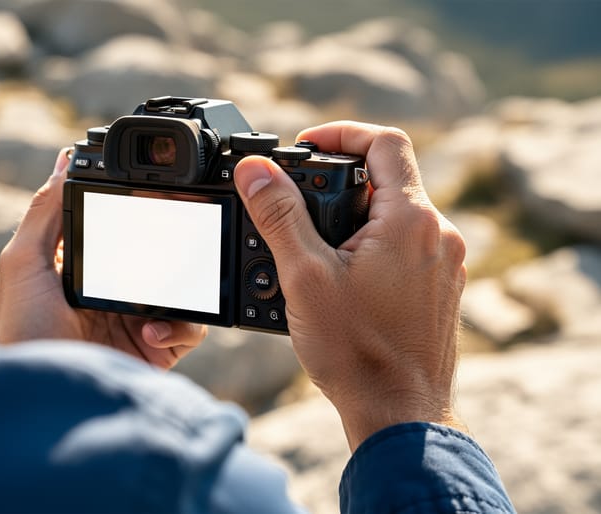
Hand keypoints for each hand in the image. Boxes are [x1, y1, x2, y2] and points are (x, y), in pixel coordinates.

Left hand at [0, 149, 206, 368]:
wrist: (40, 397)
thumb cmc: (19, 331)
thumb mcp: (23, 263)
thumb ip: (45, 211)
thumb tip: (64, 161)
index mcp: (87, 262)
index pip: (123, 226)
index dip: (141, 209)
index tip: (160, 192)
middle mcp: (117, 287)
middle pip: (161, 253)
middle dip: (176, 245)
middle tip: (182, 236)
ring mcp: (139, 318)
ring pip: (184, 288)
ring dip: (181, 290)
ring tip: (154, 306)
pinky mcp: (158, 348)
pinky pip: (190, 328)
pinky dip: (180, 327)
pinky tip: (151, 333)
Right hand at [234, 122, 467, 450]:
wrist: (399, 414)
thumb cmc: (357, 353)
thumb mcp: (304, 276)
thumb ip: (278, 215)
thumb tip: (255, 170)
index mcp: (412, 220)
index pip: (385, 143)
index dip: (341, 133)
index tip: (306, 145)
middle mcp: (439, 235)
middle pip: (388, 178)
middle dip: (337, 182)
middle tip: (298, 204)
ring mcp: (444, 263)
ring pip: (395, 214)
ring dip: (353, 217)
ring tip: (313, 249)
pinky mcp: (440, 287)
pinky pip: (405, 246)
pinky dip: (371, 245)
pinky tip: (340, 278)